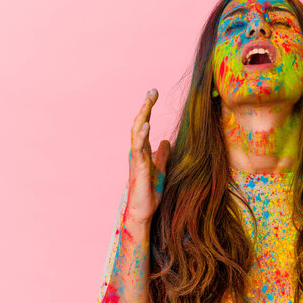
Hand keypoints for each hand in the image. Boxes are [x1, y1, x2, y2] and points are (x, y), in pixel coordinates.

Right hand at [127, 88, 170, 223]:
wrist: (144, 212)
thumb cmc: (150, 192)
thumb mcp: (162, 169)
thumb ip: (162, 154)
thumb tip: (166, 141)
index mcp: (142, 150)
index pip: (144, 124)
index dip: (147, 108)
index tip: (153, 92)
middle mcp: (137, 152)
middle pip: (138, 123)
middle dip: (145, 106)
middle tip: (151, 90)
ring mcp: (137, 159)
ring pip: (136, 133)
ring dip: (142, 116)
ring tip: (148, 102)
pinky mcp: (139, 168)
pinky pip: (139, 148)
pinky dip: (142, 135)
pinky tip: (147, 124)